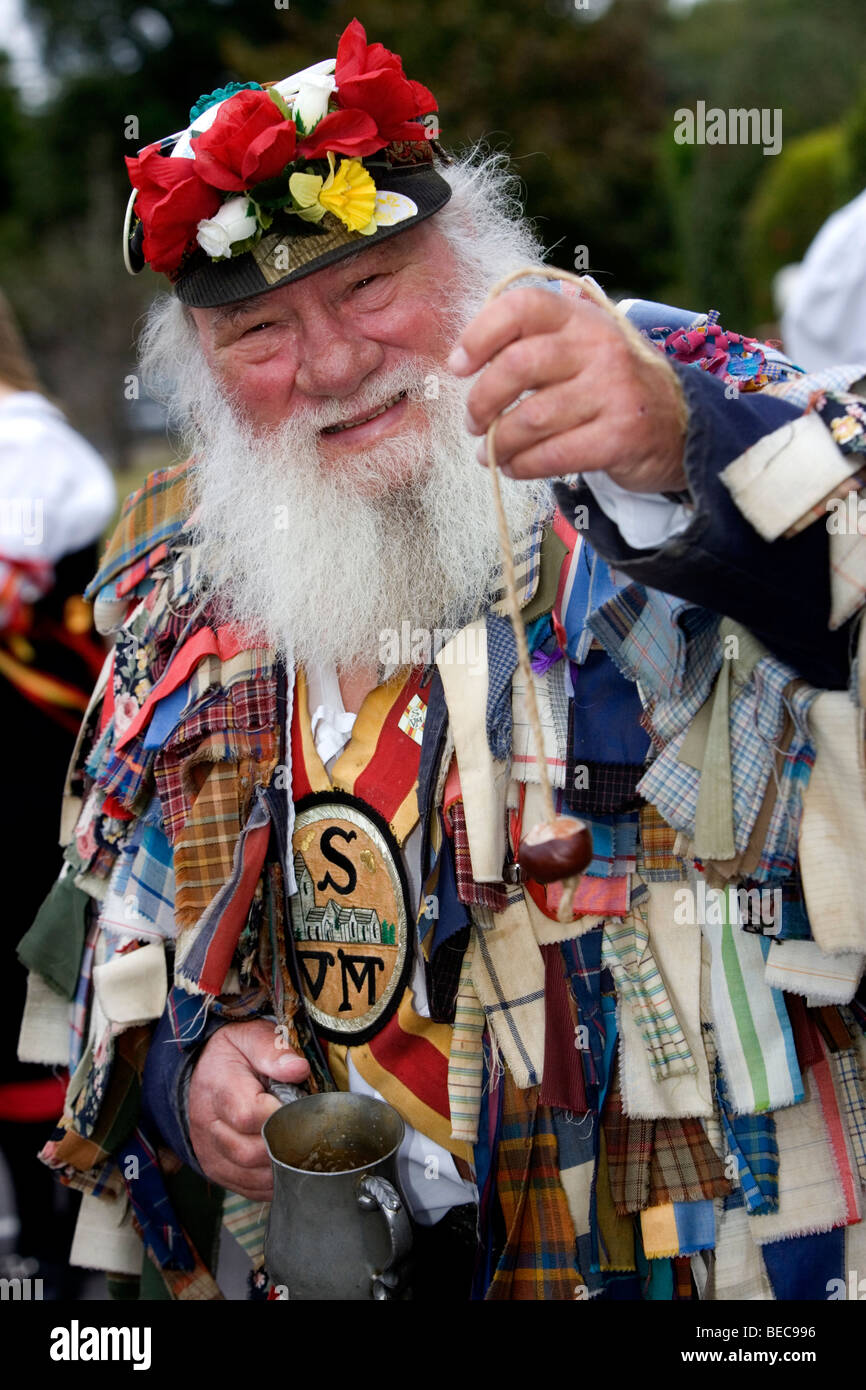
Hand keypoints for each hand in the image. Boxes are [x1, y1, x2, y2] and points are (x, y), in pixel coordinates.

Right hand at [188, 1018, 309, 1200]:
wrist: (203, 1072)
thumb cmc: (234, 1054)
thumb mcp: (250, 1036)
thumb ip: (273, 1050)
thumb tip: (298, 1068)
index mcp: (218, 1088)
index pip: (249, 1115)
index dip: (281, 1117)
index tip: (304, 1110)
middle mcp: (208, 1126)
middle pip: (250, 1152)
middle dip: (286, 1145)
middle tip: (311, 1134)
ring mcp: (210, 1152)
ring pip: (250, 1176)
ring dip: (282, 1169)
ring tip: (304, 1150)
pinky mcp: (216, 1169)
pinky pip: (247, 1189)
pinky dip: (272, 1184)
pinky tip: (288, 1167)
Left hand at [447, 287, 687, 494]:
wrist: (679, 424)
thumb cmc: (609, 386)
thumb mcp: (581, 348)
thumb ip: (533, 344)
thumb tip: (463, 365)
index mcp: (581, 317)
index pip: (521, 307)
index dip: (479, 334)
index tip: (458, 366)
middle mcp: (599, 346)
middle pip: (517, 365)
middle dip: (481, 400)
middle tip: (473, 422)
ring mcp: (614, 391)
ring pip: (531, 418)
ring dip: (499, 442)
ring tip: (490, 452)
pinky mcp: (620, 436)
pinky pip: (553, 455)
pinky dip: (523, 466)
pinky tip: (515, 467)